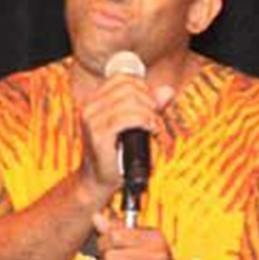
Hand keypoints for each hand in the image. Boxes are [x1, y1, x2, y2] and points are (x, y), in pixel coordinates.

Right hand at [78, 76, 172, 197]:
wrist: (98, 181)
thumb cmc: (117, 155)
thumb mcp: (134, 126)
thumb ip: (150, 107)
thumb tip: (168, 90)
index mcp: (95, 101)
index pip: (123, 79)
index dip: (144, 89)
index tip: (153, 107)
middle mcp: (90, 106)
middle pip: (130, 88)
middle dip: (150, 102)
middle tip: (157, 121)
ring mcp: (92, 120)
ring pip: (131, 101)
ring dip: (151, 114)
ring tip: (156, 129)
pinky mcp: (99, 135)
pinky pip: (128, 118)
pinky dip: (146, 122)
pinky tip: (152, 131)